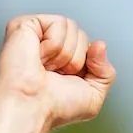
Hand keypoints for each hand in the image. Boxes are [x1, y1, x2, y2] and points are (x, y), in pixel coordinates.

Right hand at [0, 14, 114, 132]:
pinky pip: (58, 24)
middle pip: (81, 34)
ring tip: (46, 68)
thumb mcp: (93, 96)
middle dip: (76, 59)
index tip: (71, 80)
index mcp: (62, 59)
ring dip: (64, 55)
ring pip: (71, 27)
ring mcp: (37, 33)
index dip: (87, 64)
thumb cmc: (55, 108)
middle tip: (56, 75)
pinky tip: (39, 57)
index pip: (88, 46)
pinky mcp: (26, 24)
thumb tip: (100, 44)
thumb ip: (105, 72)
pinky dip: (54, 46)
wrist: (33, 108)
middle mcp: (49, 44)